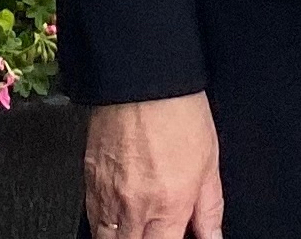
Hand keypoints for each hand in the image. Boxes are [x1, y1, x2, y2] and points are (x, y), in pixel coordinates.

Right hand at [84, 93, 223, 238]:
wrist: (141, 77)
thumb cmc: (178, 112)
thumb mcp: (210, 164)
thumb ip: (209, 210)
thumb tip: (212, 236)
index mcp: (169, 206)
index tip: (173, 236)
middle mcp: (135, 207)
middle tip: (154, 229)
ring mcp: (107, 194)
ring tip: (135, 228)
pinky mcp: (88, 177)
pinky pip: (91, 215)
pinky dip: (103, 223)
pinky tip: (118, 216)